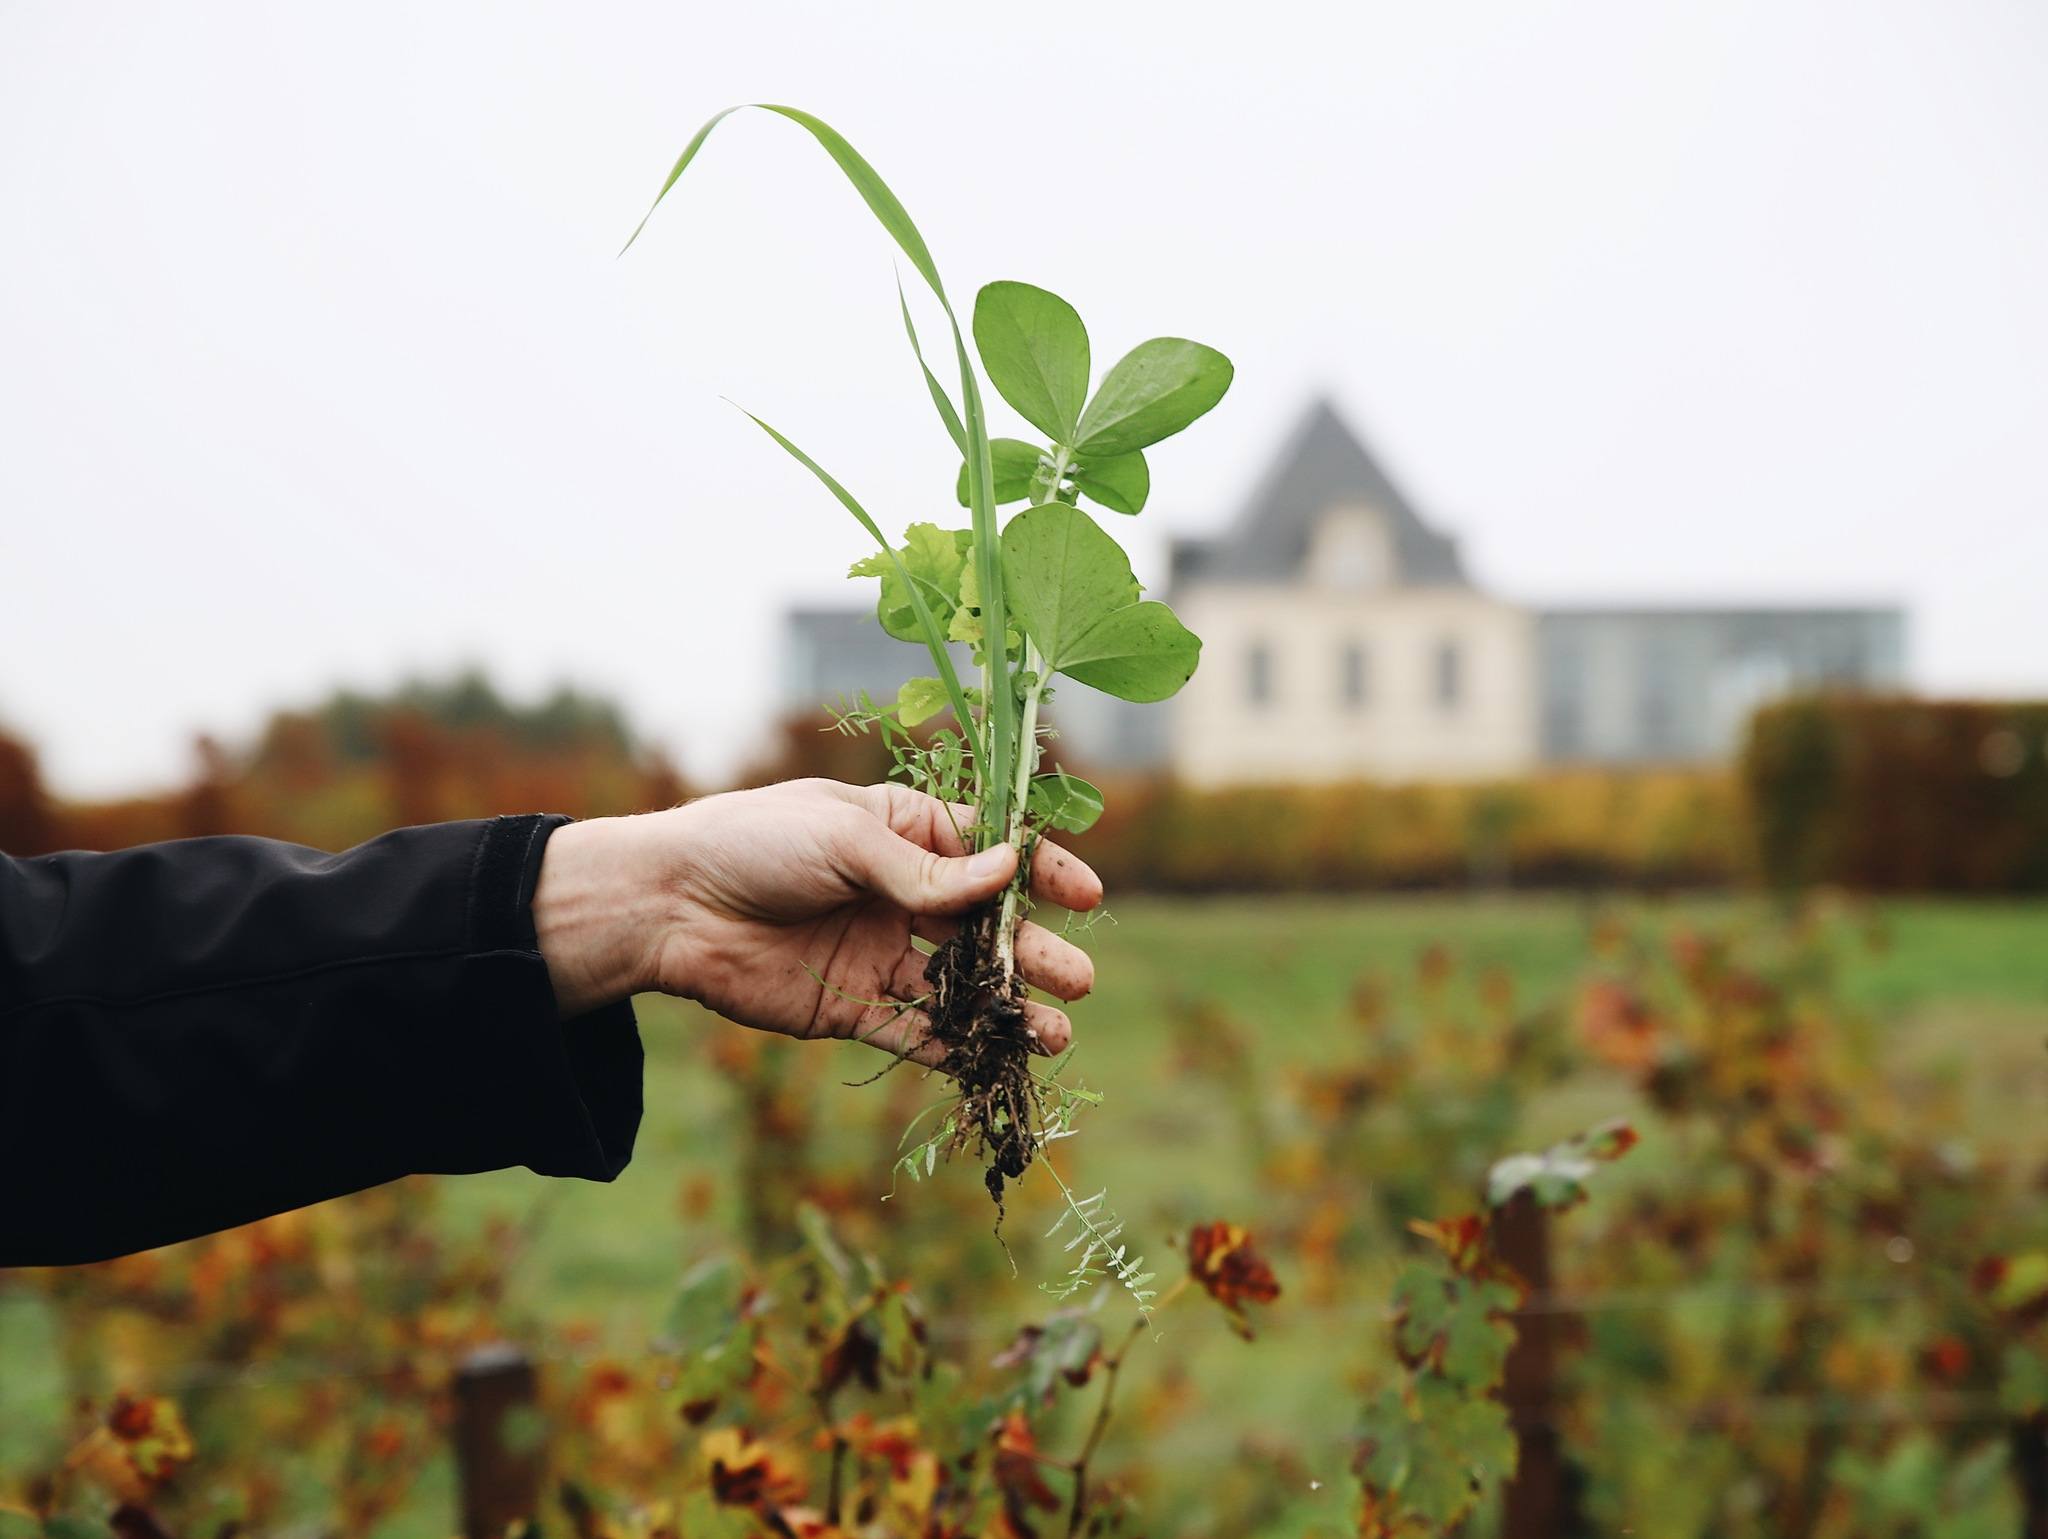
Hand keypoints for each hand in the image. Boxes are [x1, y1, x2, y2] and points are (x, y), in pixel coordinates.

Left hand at [531, 779, 1103, 1065]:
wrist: (670, 906)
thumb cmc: (755, 844)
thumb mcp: (847, 841)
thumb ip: (928, 871)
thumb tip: (1009, 872)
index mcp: (902, 831)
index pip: (987, 850)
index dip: (1039, 871)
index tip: (1087, 893)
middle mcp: (900, 893)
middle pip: (985, 926)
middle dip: (1035, 952)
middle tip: (1080, 979)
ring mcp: (879, 952)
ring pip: (959, 985)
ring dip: (1007, 1008)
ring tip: (1053, 1034)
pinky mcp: (851, 1007)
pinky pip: (913, 1031)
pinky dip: (952, 1048)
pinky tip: (990, 1061)